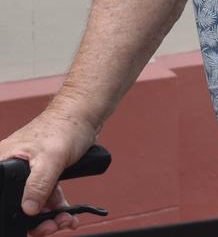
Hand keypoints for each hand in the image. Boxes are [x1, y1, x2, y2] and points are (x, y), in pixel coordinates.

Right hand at [0, 108, 96, 234]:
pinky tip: (67, 215)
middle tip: (51, 226)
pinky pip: (47, 198)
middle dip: (36, 220)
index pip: (3, 196)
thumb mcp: (51, 157)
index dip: (12, 213)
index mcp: (6, 161)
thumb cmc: (65, 125)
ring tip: (64, 221)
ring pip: (34, 204)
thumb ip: (38, 185)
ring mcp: (30, 173)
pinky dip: (57, 208)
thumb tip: (28, 209)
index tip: (27, 224)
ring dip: (50, 217)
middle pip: (18, 204)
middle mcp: (14, 168)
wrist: (86, 115)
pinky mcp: (45, 175)